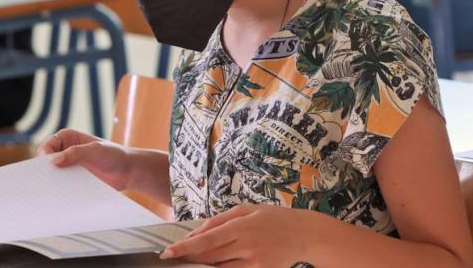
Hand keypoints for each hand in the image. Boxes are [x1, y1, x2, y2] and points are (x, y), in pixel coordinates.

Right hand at [37, 129, 133, 191]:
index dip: (44, 155)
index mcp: (67, 138)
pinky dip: (59, 190)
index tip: (47, 165)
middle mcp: (65, 151)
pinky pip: (62, 185)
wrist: (128, 172)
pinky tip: (59, 198)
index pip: (48, 146)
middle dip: (44, 171)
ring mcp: (69, 166)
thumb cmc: (114, 155)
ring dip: (51, 182)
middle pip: (47, 161)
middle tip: (44, 182)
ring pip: (53, 175)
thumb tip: (53, 160)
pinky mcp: (73, 180)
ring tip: (51, 192)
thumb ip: (76, 153)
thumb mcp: (96, 150)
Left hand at [160, 205, 323, 267]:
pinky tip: (214, 267)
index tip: (167, 252)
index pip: (208, 239)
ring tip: (193, 262)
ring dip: (204, 267)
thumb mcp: (246, 210)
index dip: (186, 248)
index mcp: (242, 226)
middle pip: (210, 257)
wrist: (305, 234)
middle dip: (190, 258)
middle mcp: (247, 246)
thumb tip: (195, 233)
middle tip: (173, 257)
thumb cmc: (273, 218)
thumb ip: (219, 220)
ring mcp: (255, 263)